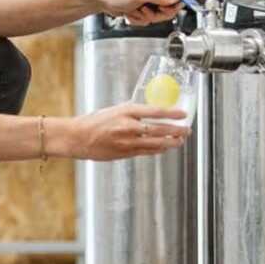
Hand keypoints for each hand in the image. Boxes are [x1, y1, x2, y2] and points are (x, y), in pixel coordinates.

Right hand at [63, 103, 190, 160]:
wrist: (77, 137)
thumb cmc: (92, 122)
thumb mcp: (113, 110)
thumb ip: (130, 112)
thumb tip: (146, 112)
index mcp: (126, 111)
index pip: (155, 111)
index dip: (172, 113)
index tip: (183, 114)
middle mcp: (129, 126)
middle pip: (160, 129)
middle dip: (177, 130)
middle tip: (187, 129)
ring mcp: (128, 141)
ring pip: (157, 143)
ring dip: (172, 142)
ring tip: (180, 140)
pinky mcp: (125, 153)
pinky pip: (147, 151)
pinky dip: (159, 149)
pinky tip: (165, 148)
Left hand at [96, 0, 182, 25]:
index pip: (176, 0)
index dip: (170, 9)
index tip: (161, 10)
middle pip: (167, 12)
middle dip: (154, 15)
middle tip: (144, 11)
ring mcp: (148, 3)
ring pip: (155, 18)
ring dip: (143, 18)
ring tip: (134, 10)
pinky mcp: (141, 10)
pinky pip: (146, 20)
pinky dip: (137, 20)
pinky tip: (130, 13)